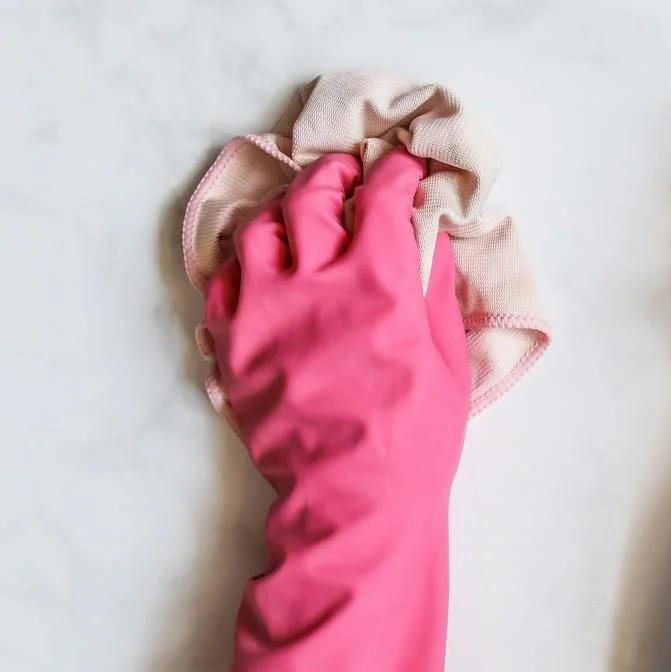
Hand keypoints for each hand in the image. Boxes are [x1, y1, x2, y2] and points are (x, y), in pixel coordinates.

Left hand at [194, 148, 469, 671]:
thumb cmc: (417, 437)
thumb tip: (428, 237)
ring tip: (298, 215)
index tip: (406, 170)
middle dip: (334, 175)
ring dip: (284, 213)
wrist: (355, 501)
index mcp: (379, 281)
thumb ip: (434, 288)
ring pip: (260, 230)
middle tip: (347, 174)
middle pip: (313, 198)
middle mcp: (316, 282)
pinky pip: (222, 282)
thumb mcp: (448, 358)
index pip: (383, 199)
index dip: (397, 174)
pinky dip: (242, 263)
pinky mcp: (232, 345)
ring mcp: (265, 311)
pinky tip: (259, 266)